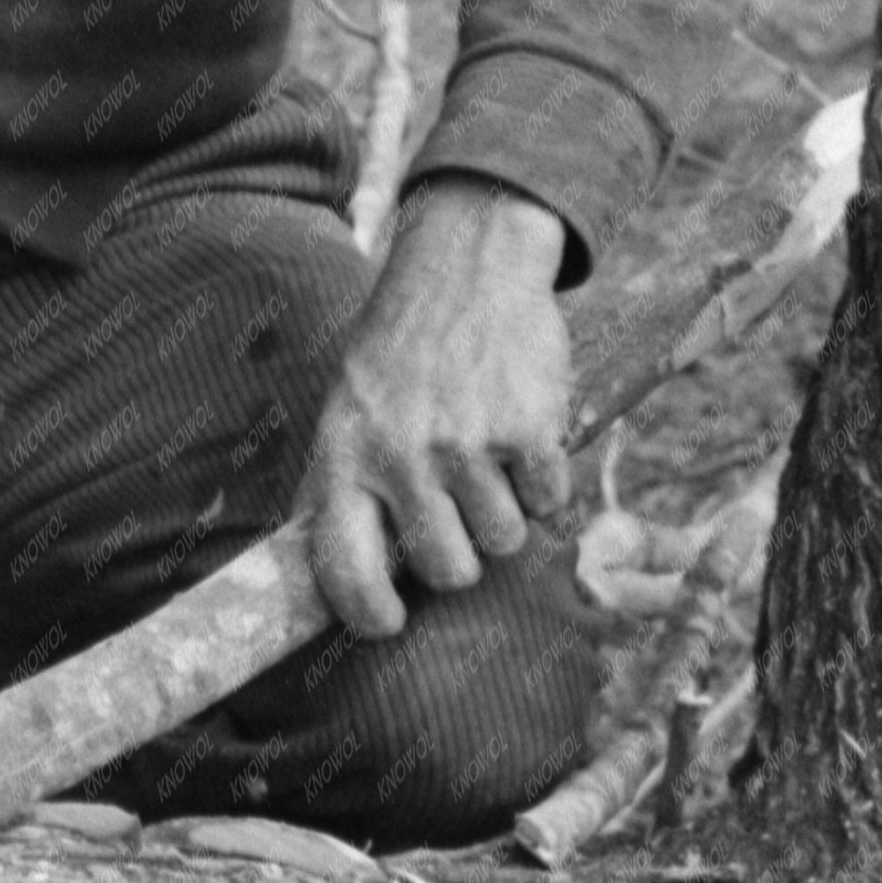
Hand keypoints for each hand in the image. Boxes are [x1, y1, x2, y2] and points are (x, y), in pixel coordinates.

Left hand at [300, 178, 573, 640]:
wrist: (467, 263)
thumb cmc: (401, 347)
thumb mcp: (348, 406)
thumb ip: (345, 485)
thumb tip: (332, 581)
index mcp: (345, 452)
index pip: (343, 568)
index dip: (366, 612)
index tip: (389, 620)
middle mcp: (402, 454)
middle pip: (446, 570)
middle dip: (460, 550)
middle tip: (457, 503)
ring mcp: (467, 443)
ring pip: (504, 542)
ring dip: (505, 509)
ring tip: (486, 451)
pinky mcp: (528, 430)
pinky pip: (550, 503)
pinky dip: (544, 478)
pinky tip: (520, 428)